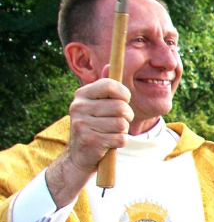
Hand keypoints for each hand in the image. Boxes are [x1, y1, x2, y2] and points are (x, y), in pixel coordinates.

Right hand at [46, 76, 133, 206]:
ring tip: (112, 132)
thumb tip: (109, 65)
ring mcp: (82, 124)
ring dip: (123, 131)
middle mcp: (78, 107)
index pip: (110, 85)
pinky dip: (120, 142)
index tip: (124, 100)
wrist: (79, 156)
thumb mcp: (96, 104)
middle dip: (127, 116)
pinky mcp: (90, 141)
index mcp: (81, 95)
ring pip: (122, 124)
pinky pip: (120, 138)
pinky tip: (109, 143)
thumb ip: (104, 87)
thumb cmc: (94, 126)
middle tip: (119, 121)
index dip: (124, 93)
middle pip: (121, 107)